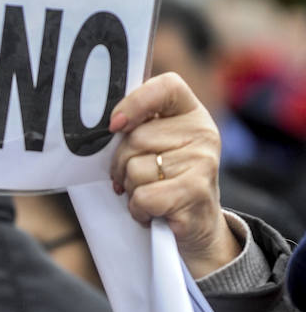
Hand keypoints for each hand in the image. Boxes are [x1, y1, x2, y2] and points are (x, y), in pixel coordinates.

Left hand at [108, 71, 241, 278]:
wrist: (197, 224)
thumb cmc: (166, 180)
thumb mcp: (157, 146)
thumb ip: (138, 127)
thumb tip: (108, 125)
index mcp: (191, 113)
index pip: (166, 87)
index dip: (134, 103)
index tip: (115, 126)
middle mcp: (203, 133)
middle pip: (137, 138)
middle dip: (122, 164)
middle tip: (132, 179)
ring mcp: (203, 162)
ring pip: (136, 169)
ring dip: (132, 189)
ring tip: (149, 195)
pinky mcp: (196, 193)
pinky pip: (144, 196)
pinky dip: (139, 209)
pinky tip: (152, 212)